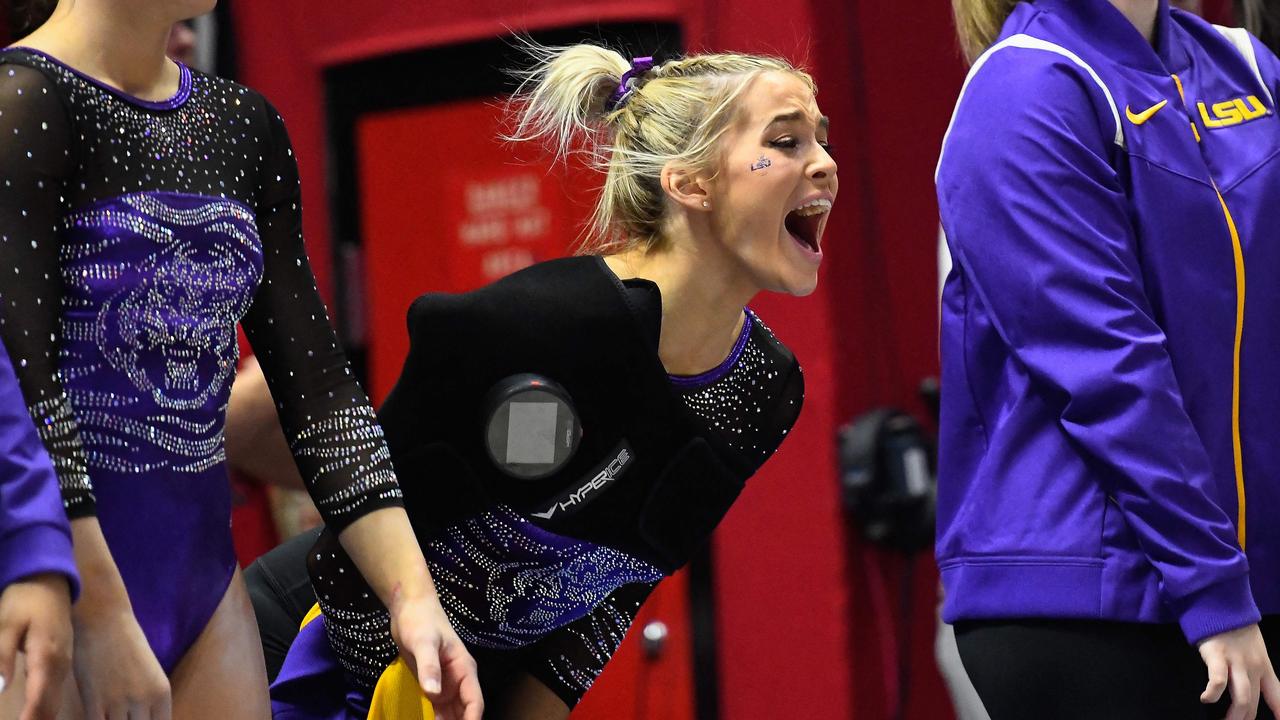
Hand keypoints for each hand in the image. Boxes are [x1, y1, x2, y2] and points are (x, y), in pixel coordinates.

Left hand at [0, 574, 72, 719]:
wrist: (50, 580)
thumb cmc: (24, 600)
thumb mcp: (6, 624)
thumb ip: (2, 656)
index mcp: (46, 656)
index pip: (39, 699)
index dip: (28, 719)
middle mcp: (60, 665)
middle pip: (49, 706)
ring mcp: (64, 663)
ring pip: (54, 701)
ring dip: (41, 717)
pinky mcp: (63, 661)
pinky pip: (55, 692)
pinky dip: (45, 708)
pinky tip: (34, 713)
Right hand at [68, 519, 169, 719]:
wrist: (103, 619)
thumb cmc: (126, 643)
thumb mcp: (149, 673)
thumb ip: (148, 699)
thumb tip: (144, 717)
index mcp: (162, 693)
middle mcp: (145, 701)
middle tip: (121, 717)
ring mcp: (119, 703)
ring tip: (109, 715)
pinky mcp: (94, 702)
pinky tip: (94, 715)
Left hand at [389, 592, 482, 719]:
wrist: (408, 607)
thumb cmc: (420, 621)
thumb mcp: (424, 642)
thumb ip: (429, 667)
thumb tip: (433, 693)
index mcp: (464, 669)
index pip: (474, 701)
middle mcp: (458, 680)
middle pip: (464, 711)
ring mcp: (445, 684)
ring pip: (451, 713)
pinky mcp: (431, 684)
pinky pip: (436, 709)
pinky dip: (433, 719)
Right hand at [1198, 624, 1279, 719]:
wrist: (1221, 604)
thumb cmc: (1234, 626)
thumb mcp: (1253, 648)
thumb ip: (1252, 666)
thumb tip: (1249, 684)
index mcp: (1264, 667)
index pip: (1278, 696)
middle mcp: (1253, 668)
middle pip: (1254, 703)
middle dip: (1245, 719)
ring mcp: (1236, 662)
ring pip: (1242, 698)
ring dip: (1234, 715)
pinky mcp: (1217, 656)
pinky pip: (1218, 681)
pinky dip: (1212, 694)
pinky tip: (1205, 699)